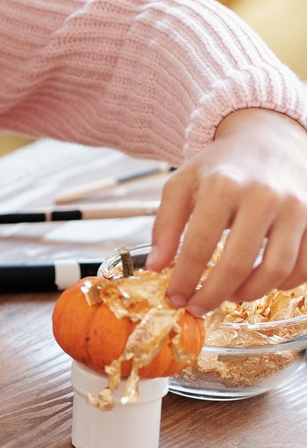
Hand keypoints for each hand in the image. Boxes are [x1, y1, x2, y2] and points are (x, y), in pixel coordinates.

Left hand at [149, 108, 306, 313]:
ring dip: (248, 293)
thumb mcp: (182, 184)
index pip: (199, 243)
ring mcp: (295, 208)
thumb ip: (166, 224)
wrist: (267, 140)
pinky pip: (303, 267)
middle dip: (213, 293)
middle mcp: (263, 195)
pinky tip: (259, 283)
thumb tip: (155, 266)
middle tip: (198, 306)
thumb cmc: (221, 167)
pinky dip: (281, 285)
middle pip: (237, 262)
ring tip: (227, 295)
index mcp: (222, 184)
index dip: (184, 277)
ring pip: (275, 269)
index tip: (174, 297)